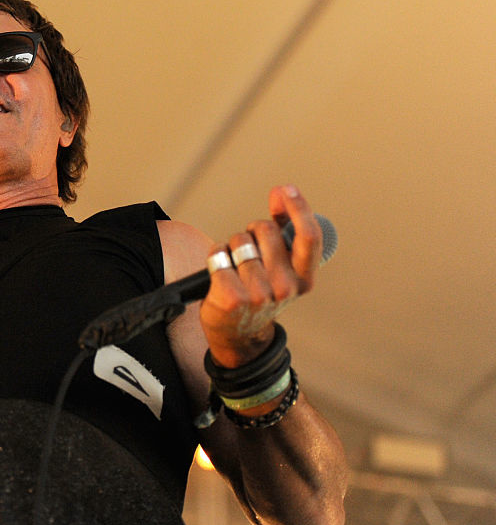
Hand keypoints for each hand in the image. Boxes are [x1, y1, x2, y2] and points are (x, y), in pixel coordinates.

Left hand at [200, 185, 322, 366]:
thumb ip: (283, 230)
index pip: (308, 237)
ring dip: (231, 247)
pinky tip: (218, 272)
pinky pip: (219, 256)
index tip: (286, 189)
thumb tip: (282, 191)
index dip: (299, 209)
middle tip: (246, 251)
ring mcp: (260, 295)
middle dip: (251, 231)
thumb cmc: (258, 292)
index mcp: (304, 279)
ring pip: (239, 242)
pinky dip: (215, 257)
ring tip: (233, 267)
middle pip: (264, 230)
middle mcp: (286, 288)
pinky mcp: (233, 299)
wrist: (237, 335)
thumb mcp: (279, 267)